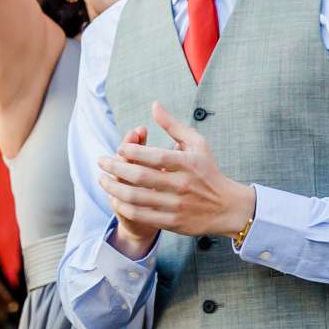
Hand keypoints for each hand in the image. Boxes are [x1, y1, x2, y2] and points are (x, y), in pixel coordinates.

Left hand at [96, 103, 255, 247]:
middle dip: (115, 168)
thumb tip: (154, 105)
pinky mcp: (173, 222)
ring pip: (136, 198)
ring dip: (113, 188)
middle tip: (101, 162)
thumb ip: (173, 125)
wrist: (227, 207)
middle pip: (140, 176)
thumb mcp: (197, 144)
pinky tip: (115, 199)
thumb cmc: (208, 171)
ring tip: (102, 180)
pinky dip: (124, 207)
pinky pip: (141, 216)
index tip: (119, 148)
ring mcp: (176, 205)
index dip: (132, 151)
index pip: (154, 156)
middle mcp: (181, 184)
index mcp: (187, 163)